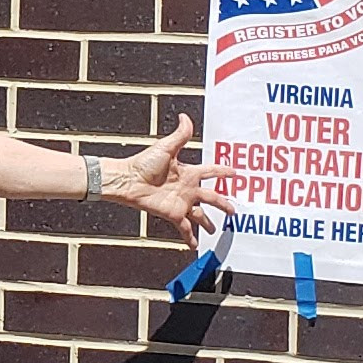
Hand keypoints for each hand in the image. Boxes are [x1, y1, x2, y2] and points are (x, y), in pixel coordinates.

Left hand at [112, 114, 239, 247]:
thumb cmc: (143, 163)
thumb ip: (180, 135)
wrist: (128, 181)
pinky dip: (190, 237)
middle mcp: (187, 189)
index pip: (211, 171)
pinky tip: (195, 245)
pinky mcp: (173, 214)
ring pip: (200, 215)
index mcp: (189, 172)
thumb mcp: (165, 147)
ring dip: (208, 223)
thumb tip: (185, 116)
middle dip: (223, 203)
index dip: (223, 172)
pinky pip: (185, 228)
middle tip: (233, 210)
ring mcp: (181, 203)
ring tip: (215, 231)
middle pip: (211, 197)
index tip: (235, 173)